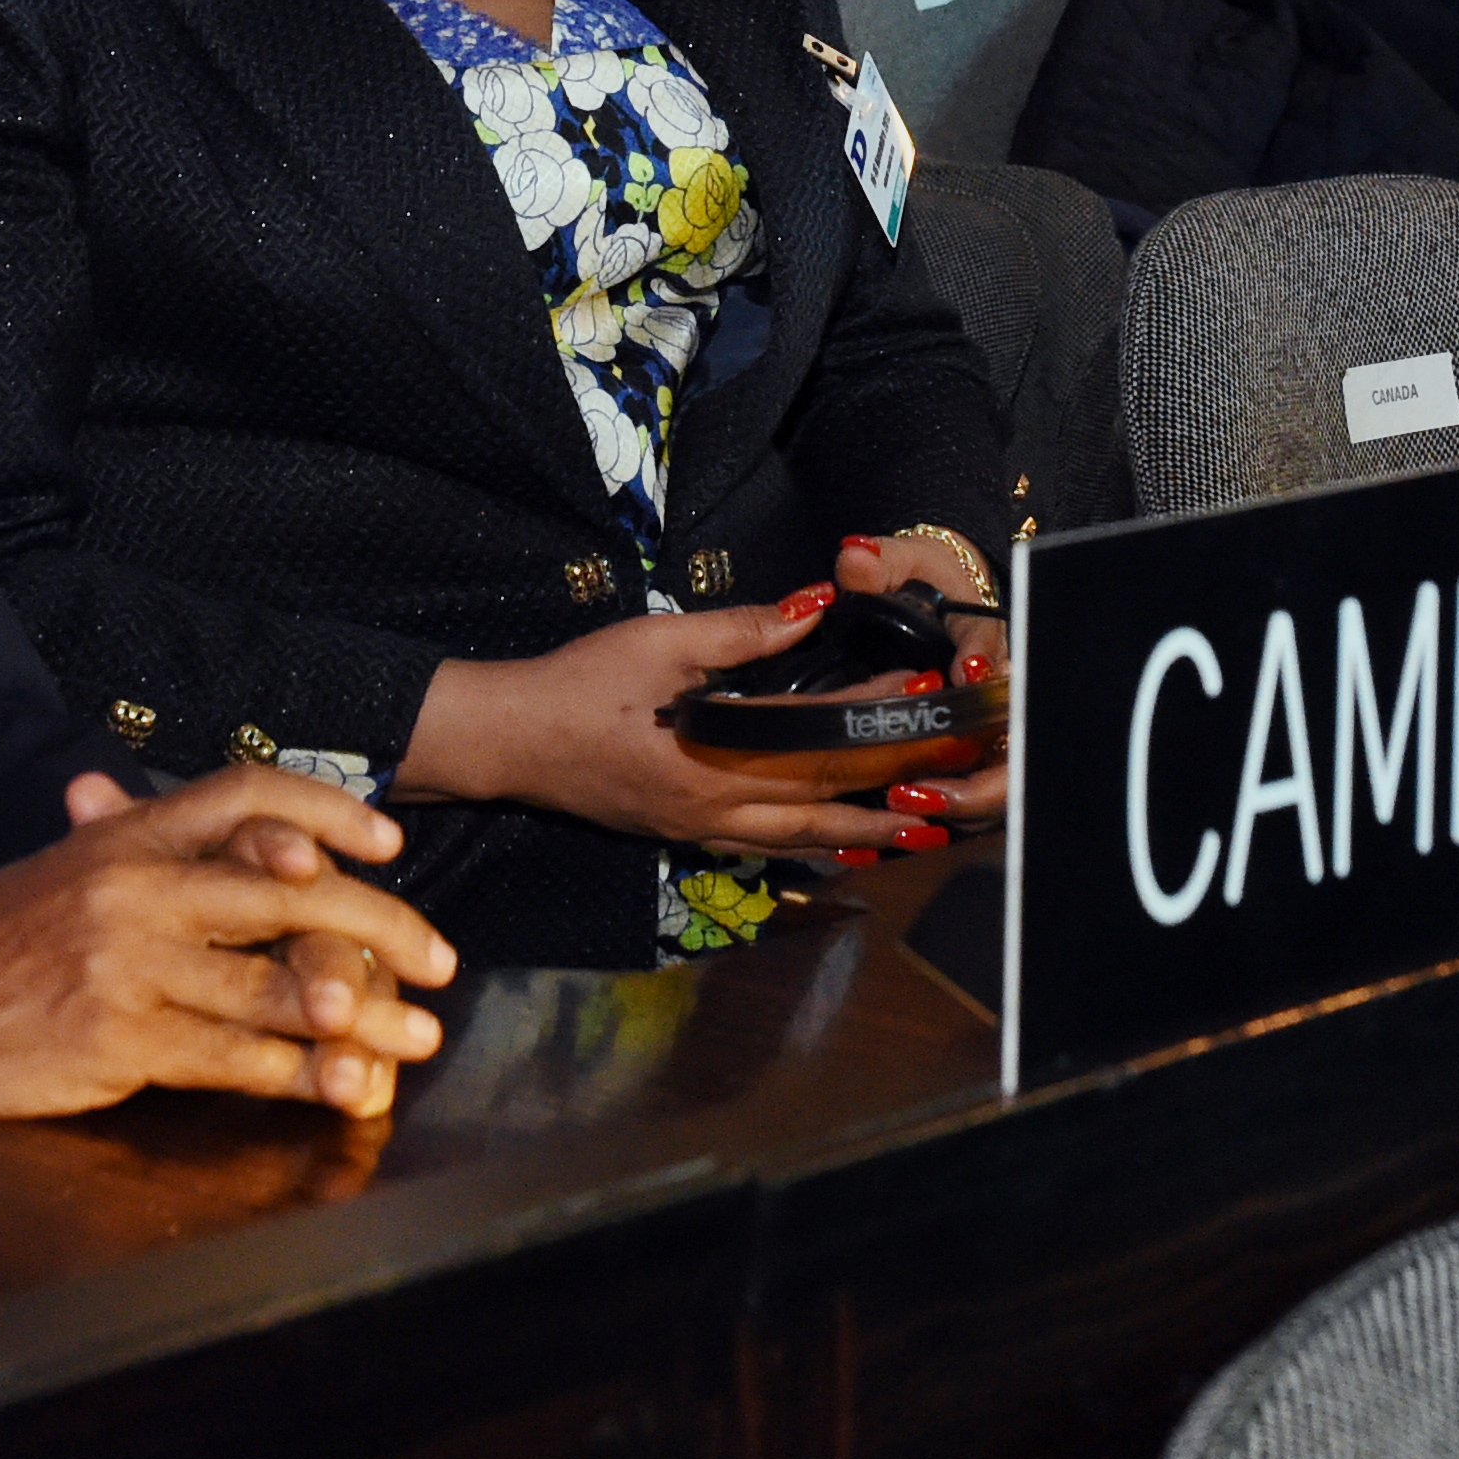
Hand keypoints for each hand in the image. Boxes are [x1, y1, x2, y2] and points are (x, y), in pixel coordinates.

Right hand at [0, 768, 452, 1127]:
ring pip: (277, 984)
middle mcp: (137, 886)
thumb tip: (209, 818)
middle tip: (439, 957)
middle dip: (382, 926)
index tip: (388, 843)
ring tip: (418, 1035)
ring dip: (363, 1015)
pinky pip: (236, 1058)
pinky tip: (344, 1087)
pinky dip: (300, 1075)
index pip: (248, 793)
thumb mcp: (59, 868)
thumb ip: (137, 843)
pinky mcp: (120, 1040)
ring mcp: (130, 964)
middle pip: (292, 891)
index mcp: (126, 834)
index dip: (330, 811)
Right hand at [401, 592, 982, 856]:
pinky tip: (838, 844)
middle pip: (821, 800)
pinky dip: (811, 847)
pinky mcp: (684, 834)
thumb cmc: (578, 684)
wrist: (510, 740)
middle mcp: (716, 806)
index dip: (873, 717)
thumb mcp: (659, 642)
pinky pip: (764, 849)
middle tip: (948, 776)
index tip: (918, 694)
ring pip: (800, 839)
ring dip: (862, 832)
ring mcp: (699, 829)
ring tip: (915, 829)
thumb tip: (812, 608)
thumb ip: (742, 632)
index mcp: (714, 756)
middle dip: (888, 786)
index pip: (815, 737)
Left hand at [841, 532, 1011, 834]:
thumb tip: (853, 558)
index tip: (961, 679)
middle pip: (1014, 744)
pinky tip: (903, 820)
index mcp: (989, 639)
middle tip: (921, 789)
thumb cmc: (927, 581)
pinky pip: (975, 795)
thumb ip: (880, 564)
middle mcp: (1000, 689)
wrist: (943, 598)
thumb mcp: (907, 562)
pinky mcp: (976, 754)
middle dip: (977, 776)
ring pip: (998, 780)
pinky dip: (947, 811)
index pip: (997, 659)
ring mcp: (993, 726)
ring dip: (960, 800)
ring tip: (904, 805)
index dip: (984, 676)